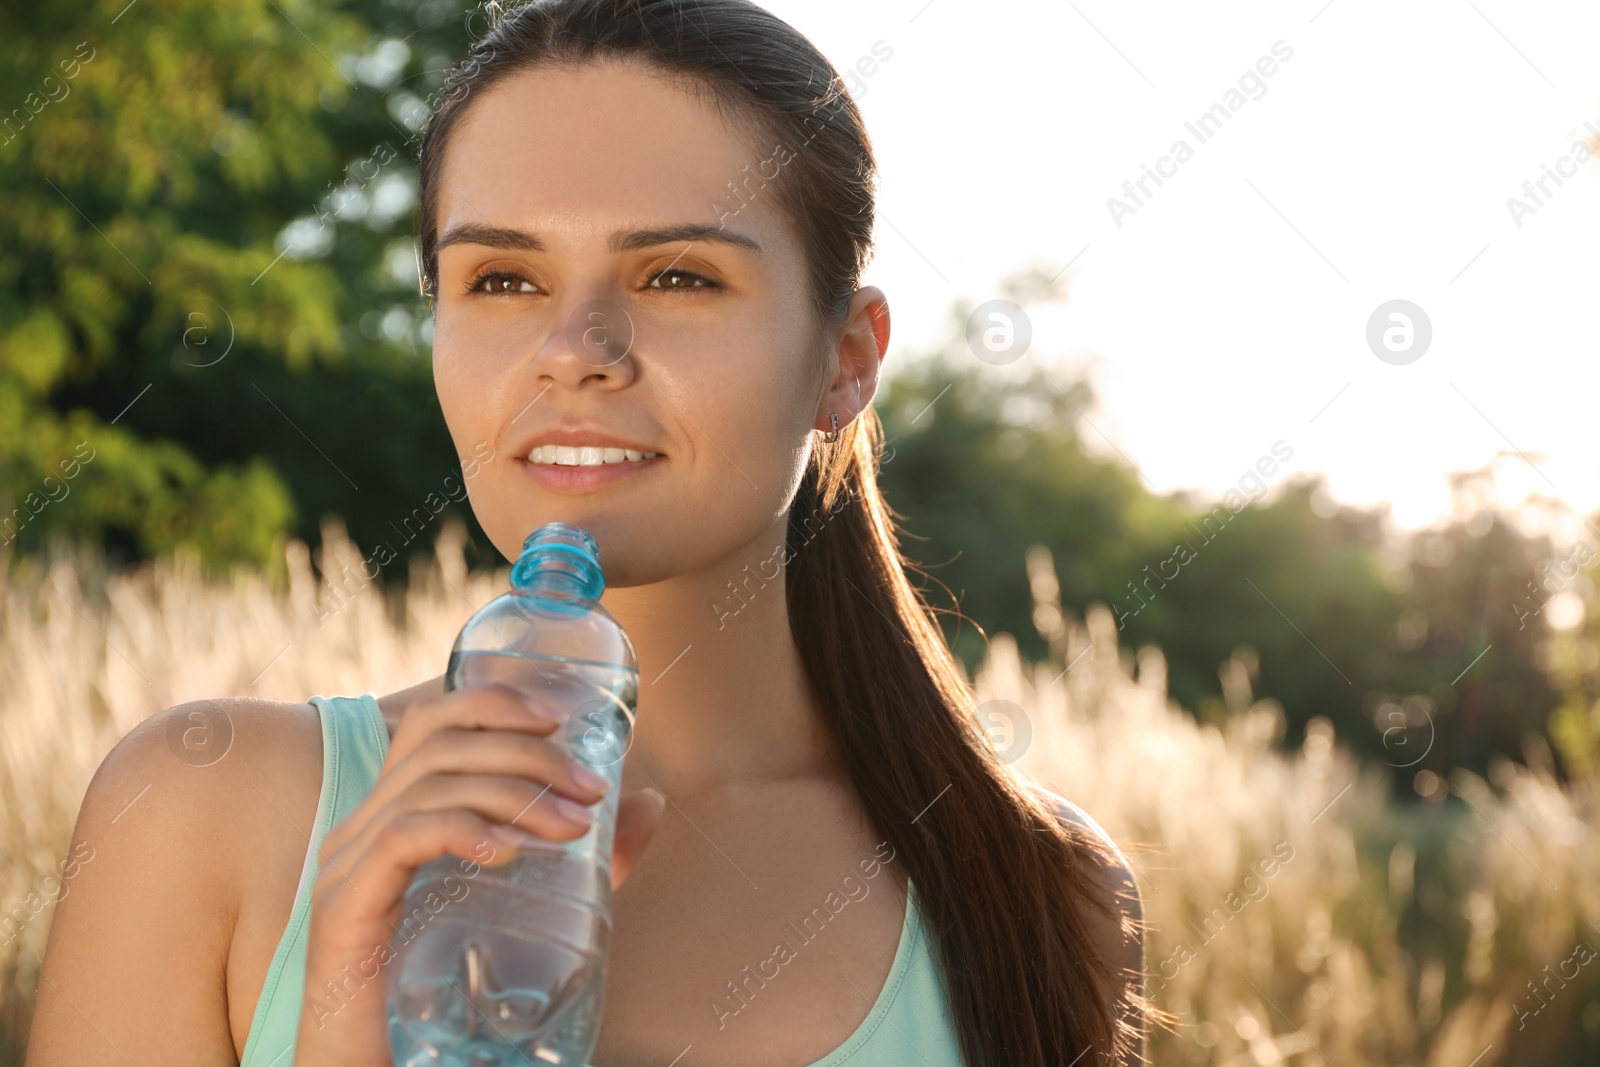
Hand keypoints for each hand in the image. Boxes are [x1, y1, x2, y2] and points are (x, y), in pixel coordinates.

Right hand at [291, 683, 664, 1066]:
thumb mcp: (534, 900)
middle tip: (591, 789)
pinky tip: (508, 853)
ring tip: (571, 828)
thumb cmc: (451, 981)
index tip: (559, 717)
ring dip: (511, 794)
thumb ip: (588, 853)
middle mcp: (362, 825)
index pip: (432, 721)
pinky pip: (403, 839)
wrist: (381, 1062)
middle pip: (441, 745)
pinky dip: (462, 831)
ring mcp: (346, 863)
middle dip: (526, 754)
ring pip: (429, 785)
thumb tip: (649, 799)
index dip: (493, 702)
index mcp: (396, 811)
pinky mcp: (344, 905)